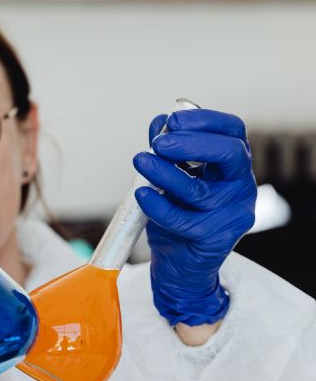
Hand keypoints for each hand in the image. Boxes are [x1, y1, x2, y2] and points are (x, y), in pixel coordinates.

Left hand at [133, 109, 255, 326]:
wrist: (179, 262)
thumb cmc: (177, 213)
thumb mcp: (172, 175)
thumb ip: (168, 150)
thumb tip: (160, 123)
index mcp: (232, 165)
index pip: (232, 131)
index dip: (205, 119)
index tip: (172, 119)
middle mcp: (240, 186)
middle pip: (230, 154)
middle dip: (192, 143)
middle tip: (159, 143)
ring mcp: (233, 214)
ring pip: (200, 190)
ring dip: (164, 173)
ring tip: (141, 162)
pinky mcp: (216, 239)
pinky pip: (183, 220)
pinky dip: (158, 206)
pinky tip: (142, 195)